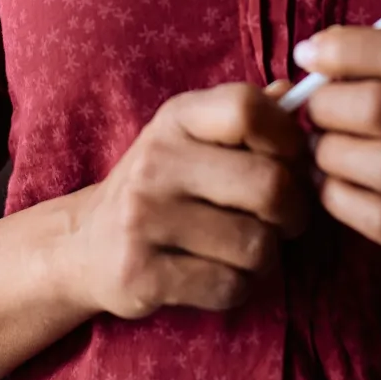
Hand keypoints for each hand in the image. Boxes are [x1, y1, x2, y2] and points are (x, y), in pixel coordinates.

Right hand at [60, 82, 312, 320]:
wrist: (86, 244)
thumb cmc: (161, 186)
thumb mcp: (193, 139)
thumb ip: (244, 117)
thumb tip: (293, 91)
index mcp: (176, 119)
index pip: (247, 109)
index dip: (290, 139)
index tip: (292, 164)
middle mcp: (156, 162)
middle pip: (269, 186)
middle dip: (294, 213)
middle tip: (283, 221)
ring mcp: (144, 219)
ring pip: (256, 246)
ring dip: (265, 257)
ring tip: (244, 249)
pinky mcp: (142, 274)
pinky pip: (229, 287)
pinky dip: (237, 288)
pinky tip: (218, 274)